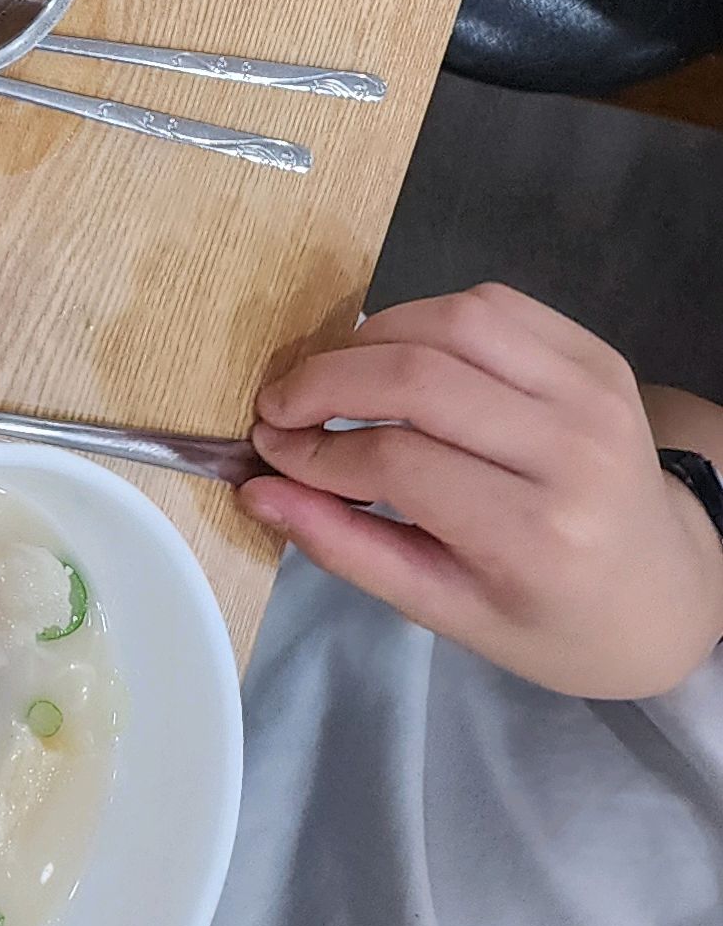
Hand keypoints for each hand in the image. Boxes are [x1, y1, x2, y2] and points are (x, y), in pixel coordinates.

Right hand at [242, 283, 722, 697]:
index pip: (397, 462)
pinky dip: (427, 318)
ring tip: (335, 378)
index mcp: (538, 536)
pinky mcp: (598, 358)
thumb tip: (257, 490)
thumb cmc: (555, 620)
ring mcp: (594, 394)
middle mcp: (573, 453)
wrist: (667, 593)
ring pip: (452, 320)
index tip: (270, 452)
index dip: (315, 451)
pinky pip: (493, 305)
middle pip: (419, 377)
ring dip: (372, 339)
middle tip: (279, 406)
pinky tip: (402, 359)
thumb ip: (350, 547)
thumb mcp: (450, 613)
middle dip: (325, 381)